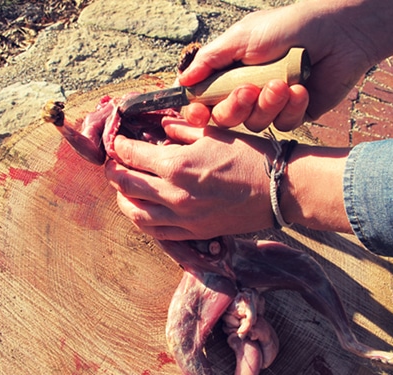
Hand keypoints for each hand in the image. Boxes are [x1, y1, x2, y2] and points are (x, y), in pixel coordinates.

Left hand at [105, 119, 275, 239]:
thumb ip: (181, 131)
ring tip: (123, 188)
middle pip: (125, 184)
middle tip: (113, 164)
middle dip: (113, 171)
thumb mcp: (213, 135)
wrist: (279, 190)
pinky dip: (142, 220)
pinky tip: (142, 210)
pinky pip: (156, 232)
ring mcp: (182, 218)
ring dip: (122, 199)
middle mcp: (173, 194)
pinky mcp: (193, 233)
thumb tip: (162, 127)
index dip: (119, 146)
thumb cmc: (250, 157)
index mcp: (177, 165)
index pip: (131, 155)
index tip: (117, 142)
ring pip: (135, 213)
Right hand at [179, 0, 392, 131]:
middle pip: (224, 119)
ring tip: (284, 82)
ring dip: (266, 104)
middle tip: (248, 89)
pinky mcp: (293, 114)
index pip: (203, 100)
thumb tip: (182, 81)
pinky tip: (301, 88)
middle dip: (234, 108)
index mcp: (230, 73)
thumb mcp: (242, 36)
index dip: (197, 111)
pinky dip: (290, 107)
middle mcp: (246, 91)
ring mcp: (270, 105)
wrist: (340, 32)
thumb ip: (210, 59)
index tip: (198, 112)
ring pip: (252, 124)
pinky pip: (281, 125)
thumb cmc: (290, 26)